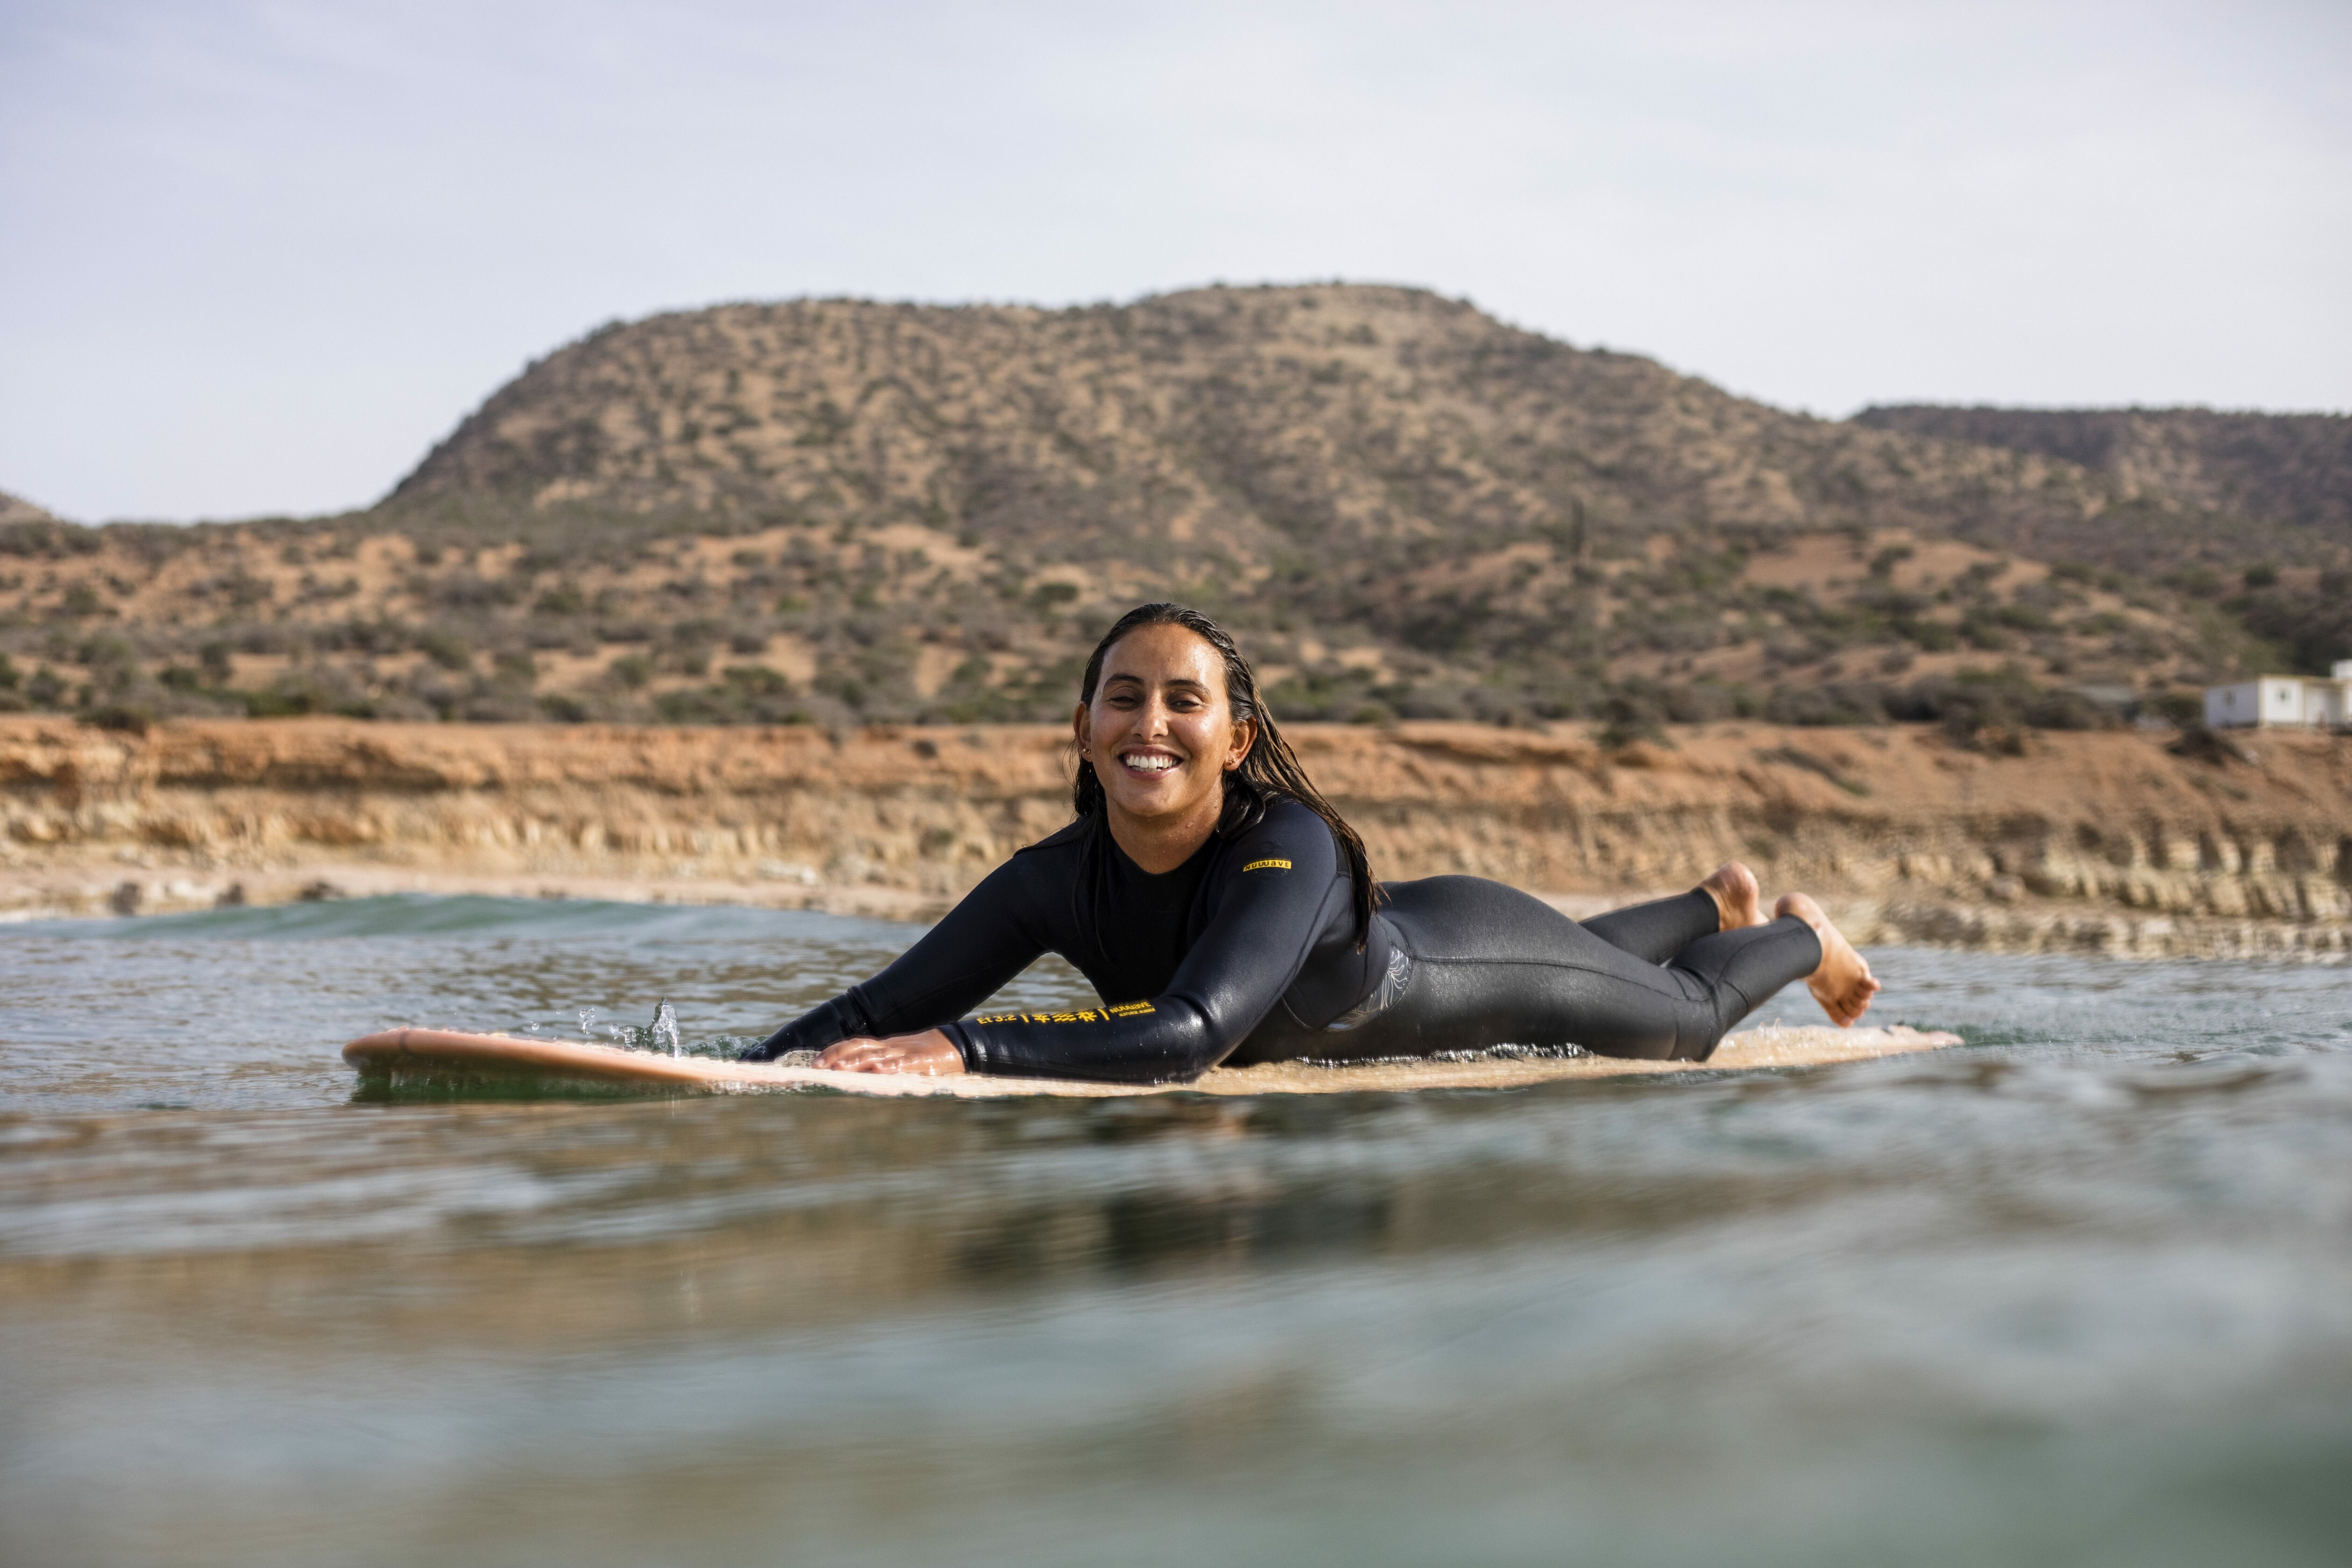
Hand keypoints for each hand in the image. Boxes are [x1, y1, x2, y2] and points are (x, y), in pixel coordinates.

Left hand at [816, 1029, 966, 1074]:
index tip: (816, 1061)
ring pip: (878, 1055)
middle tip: (817, 1067)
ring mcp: (907, 1053)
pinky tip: (878, 1071)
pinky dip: (890, 1067)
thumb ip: (882, 1062)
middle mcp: (892, 1047)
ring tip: (839, 1069)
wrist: (958, 1046)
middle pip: (860, 1048)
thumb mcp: (901, 1057)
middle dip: (837, 1057)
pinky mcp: (923, 1061)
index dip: (835, 1050)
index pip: (855, 1044)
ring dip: (856, 1062)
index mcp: (886, 1046)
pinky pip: (905, 1064)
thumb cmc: (927, 1056)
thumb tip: (858, 1074)